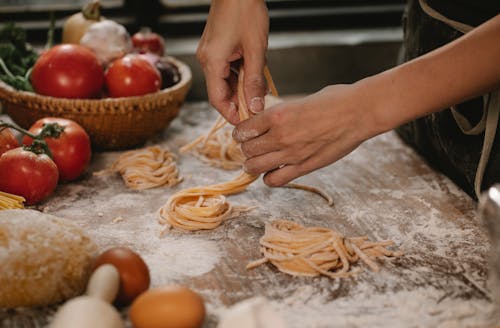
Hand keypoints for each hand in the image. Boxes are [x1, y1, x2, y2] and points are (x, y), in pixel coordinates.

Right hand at [196, 0, 268, 123]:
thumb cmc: (246, 12)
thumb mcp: (256, 50)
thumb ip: (255, 81)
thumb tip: (255, 106)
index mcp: (212, 61)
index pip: (217, 99)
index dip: (231, 114)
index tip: (245, 123)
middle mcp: (206, 59)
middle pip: (220, 91)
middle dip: (239, 102)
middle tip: (257, 108)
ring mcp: (210, 53)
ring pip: (224, 81)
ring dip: (241, 89)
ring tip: (259, 93)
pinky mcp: (216, 47)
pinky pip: (226, 69)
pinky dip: (239, 76)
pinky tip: (254, 77)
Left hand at [233, 84, 381, 185]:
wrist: (359, 112)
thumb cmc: (334, 101)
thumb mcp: (299, 101)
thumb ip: (280, 114)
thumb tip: (267, 122)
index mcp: (277, 114)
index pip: (243, 130)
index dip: (240, 133)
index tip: (244, 133)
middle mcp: (280, 135)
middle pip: (247, 149)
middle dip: (246, 148)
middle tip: (252, 146)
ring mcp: (291, 154)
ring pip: (255, 167)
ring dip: (253, 164)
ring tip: (258, 161)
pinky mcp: (304, 167)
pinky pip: (275, 180)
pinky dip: (269, 178)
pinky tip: (274, 171)